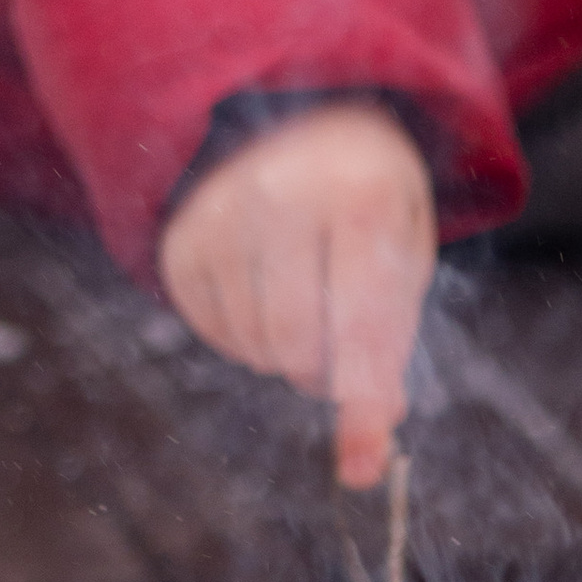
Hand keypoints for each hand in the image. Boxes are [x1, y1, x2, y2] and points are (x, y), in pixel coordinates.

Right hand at [157, 101, 437, 491]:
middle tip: (341, 342)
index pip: (361, 322)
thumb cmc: (364, 195)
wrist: (286, 112)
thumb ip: (394, 341)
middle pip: (300, 348)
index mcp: (359, 193)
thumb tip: (373, 439)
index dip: (363, 401)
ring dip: (288, 353)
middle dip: (327, 370)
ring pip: (257, 349)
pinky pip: (216, 335)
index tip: (363, 469)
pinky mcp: (180, 239)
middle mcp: (280, 196)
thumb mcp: (401, 250)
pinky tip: (263, 287)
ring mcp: (220, 214)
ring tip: (303, 295)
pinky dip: (247, 336)